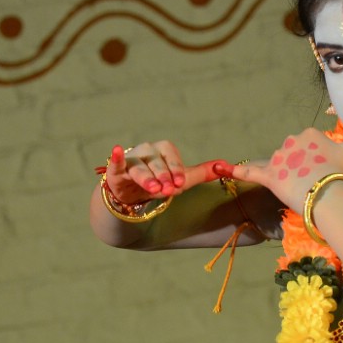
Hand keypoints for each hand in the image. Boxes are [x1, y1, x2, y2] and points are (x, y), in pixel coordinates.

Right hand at [102, 141, 222, 205]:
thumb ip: (201, 173)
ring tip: (153, 189)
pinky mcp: (117, 170)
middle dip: (163, 176)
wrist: (134, 192)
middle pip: (156, 162)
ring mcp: (132, 159)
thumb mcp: (181, 178)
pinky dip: (117, 156)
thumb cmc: (159, 180)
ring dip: (146, 177)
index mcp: (163, 150)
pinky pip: (116, 162)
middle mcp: (147, 151)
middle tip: (168, 190)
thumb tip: (225, 165)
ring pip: (139, 167)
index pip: (171, 157)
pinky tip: (116, 150)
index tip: (181, 183)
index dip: (176, 169)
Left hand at [218, 113, 342, 209]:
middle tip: (315, 183)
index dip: (317, 160)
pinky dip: (238, 171)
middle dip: (301, 168)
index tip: (325, 171)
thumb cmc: (341, 173)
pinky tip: (223, 169)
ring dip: (286, 176)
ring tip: (300, 190)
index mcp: (309, 134)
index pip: (309, 145)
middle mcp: (291, 141)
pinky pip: (250, 173)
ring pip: (279, 166)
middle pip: (293, 155)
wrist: (329, 195)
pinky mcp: (269, 176)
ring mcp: (278, 159)